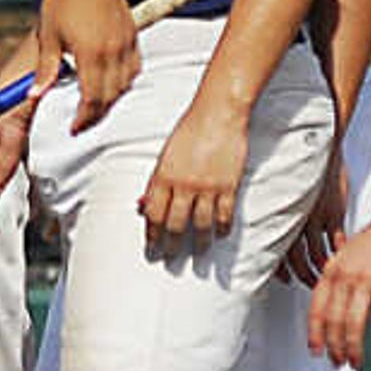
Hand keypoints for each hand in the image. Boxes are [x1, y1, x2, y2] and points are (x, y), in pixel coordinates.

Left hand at [33, 0, 138, 130]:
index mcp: (90, 53)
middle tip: (82, 122)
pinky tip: (112, 82)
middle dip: (96, 114)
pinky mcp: (132, 34)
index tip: (74, 127)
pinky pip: (135, 67)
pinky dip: (125, 80)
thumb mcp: (48, 36)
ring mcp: (126, 42)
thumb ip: (45, 70)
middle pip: (110, 97)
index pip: (92, 100)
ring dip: (111, 98)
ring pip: (125, 84)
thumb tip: (35, 95)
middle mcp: (113, 51)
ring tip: (95, 104)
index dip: (83, 119)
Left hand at [138, 92, 250, 250]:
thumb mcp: (165, 154)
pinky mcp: (228, 185)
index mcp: (163, 176)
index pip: (153, 214)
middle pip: (175, 225)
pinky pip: (225, 215)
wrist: (218, 113)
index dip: (151, 234)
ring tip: (199, 252)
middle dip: (171, 245)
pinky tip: (220, 234)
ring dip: (199, 242)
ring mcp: (207, 187)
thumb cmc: (189, 129)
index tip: (151, 246)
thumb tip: (142, 205)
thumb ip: (155, 181)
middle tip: (171, 257)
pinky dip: (222, 228)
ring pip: (201, 225)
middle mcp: (183, 185)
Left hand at [282, 144, 350, 286]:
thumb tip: (277, 232)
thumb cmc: (304, 173)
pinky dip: (339, 253)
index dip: (281, 270)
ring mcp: (316, 218)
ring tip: (327, 274)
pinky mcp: (334, 213)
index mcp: (281, 216)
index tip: (286, 280)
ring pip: (318, 254)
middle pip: (297, 259)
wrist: (323, 152)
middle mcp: (295, 220)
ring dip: (322, 268)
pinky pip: (336, 242)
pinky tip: (341, 257)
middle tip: (311, 284)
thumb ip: (285, 214)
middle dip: (303, 276)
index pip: (277, 251)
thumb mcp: (289, 194)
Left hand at [307, 209, 370, 366]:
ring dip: (354, 348)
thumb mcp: (351, 253)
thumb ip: (341, 275)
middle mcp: (346, 275)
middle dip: (334, 347)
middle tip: (339, 362)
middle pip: (334, 321)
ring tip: (356, 362)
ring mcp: (368, 280)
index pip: (317, 308)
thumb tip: (336, 304)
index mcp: (333, 269)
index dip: (315, 333)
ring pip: (354, 324)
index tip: (315, 350)